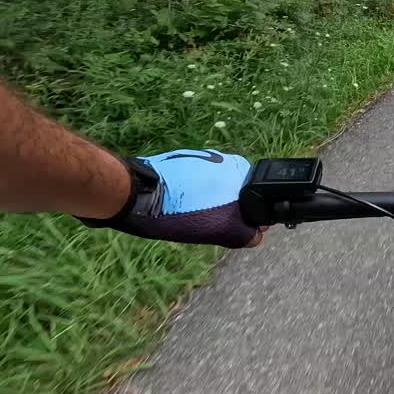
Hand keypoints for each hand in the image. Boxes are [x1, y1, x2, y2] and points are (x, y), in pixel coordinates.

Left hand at [81, 149, 262, 247]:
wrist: (136, 193)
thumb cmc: (179, 213)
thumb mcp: (223, 230)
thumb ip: (248, 233)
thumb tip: (257, 235)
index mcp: (241, 170)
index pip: (255, 202)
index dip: (243, 221)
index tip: (224, 230)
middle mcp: (226, 159)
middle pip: (236, 196)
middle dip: (226, 211)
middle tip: (205, 224)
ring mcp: (203, 158)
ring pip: (215, 190)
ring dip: (207, 203)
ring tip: (188, 214)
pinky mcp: (181, 160)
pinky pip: (196, 182)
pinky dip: (191, 194)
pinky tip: (177, 204)